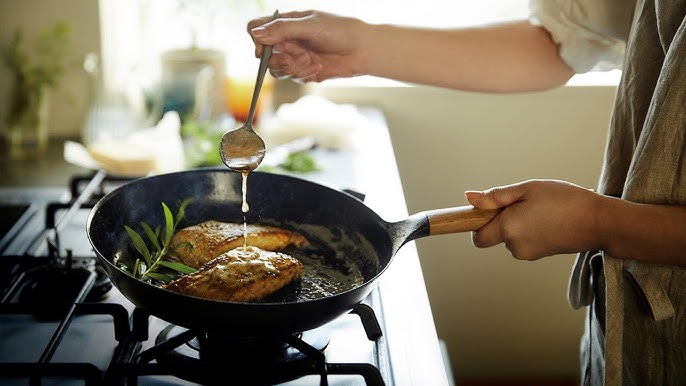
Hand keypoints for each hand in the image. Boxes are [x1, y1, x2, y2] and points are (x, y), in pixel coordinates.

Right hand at [247, 11, 368, 81]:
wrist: (363, 50)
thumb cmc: (340, 30)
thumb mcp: (310, 25)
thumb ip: (282, 29)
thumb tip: (256, 34)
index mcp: (286, 23)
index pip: (257, 29)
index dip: (257, 39)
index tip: (264, 48)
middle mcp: (287, 40)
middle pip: (264, 54)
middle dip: (277, 58)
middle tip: (292, 57)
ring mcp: (295, 56)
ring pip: (276, 69)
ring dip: (290, 67)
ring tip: (308, 61)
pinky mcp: (303, 71)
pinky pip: (292, 78)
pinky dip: (302, 74)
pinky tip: (318, 67)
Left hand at [465, 179, 601, 259]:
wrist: (599, 222)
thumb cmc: (565, 201)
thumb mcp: (527, 189)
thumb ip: (495, 196)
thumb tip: (470, 199)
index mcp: (507, 229)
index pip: (477, 237)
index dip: (478, 224)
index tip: (488, 211)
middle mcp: (514, 246)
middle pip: (495, 236)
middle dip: (502, 221)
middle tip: (523, 204)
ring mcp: (528, 254)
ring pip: (511, 238)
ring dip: (518, 224)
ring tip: (541, 210)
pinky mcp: (540, 255)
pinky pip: (525, 242)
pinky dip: (530, 231)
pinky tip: (548, 219)